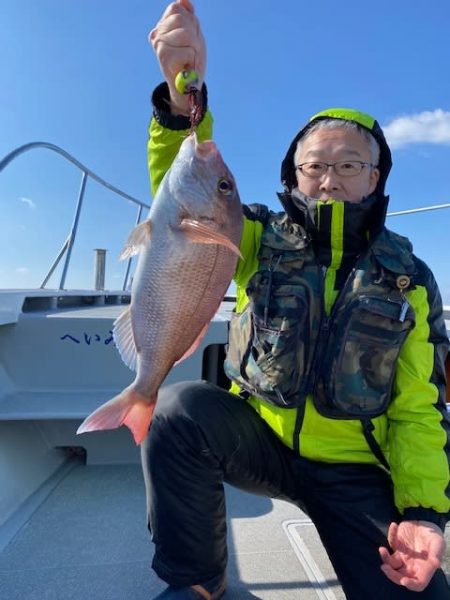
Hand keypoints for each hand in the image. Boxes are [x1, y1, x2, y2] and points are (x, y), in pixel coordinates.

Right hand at [149, 0, 205, 114]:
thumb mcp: (193, 36)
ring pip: (186, 34)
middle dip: (193, 35)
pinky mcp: (163, 56)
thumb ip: (189, 17)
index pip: (178, 8)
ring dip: (194, 48)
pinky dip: (192, 58)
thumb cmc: (190, 61)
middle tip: (190, 51)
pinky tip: (186, 66)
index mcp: (162, 26)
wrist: (187, 88)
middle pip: (182, 18)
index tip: (189, 39)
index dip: (190, 23)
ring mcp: (158, 44)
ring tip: (188, 58)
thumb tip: (184, 0)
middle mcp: (156, 34)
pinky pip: (188, 49)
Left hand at [379, 520, 445, 591]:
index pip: (418, 583)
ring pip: (391, 563)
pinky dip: (391, 534)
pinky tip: (394, 525)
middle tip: (385, 567)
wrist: (426, 524)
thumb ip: (436, 554)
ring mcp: (403, 556)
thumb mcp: (438, 543)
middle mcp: (412, 565)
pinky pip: (391, 542)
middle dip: (391, 574)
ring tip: (382, 549)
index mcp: (424, 568)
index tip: (404, 581)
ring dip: (385, 558)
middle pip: (400, 576)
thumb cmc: (434, 536)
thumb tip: (436, 564)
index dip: (411, 584)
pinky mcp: (397, 545)